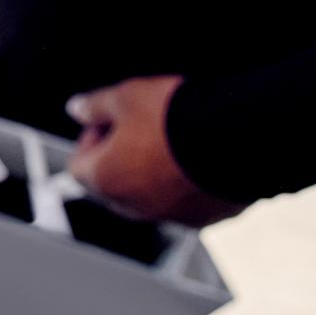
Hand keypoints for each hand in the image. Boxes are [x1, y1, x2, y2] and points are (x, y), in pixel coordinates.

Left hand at [66, 76, 244, 227]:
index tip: (109, 119)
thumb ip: (95, 105)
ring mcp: (174, 217)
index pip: (80, 165)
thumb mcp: (126, 96)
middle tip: (140, 128)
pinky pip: (187, 202)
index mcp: (106, 181)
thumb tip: (76, 109)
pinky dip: (187, 185)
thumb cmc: (175, 116)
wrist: (239, 136)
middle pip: (114, 185)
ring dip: (153, 174)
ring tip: (173, 140)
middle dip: (120, 158)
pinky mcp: (208, 218)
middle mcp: (136, 208)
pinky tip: (199, 157)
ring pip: (151, 197)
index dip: (92, 137)